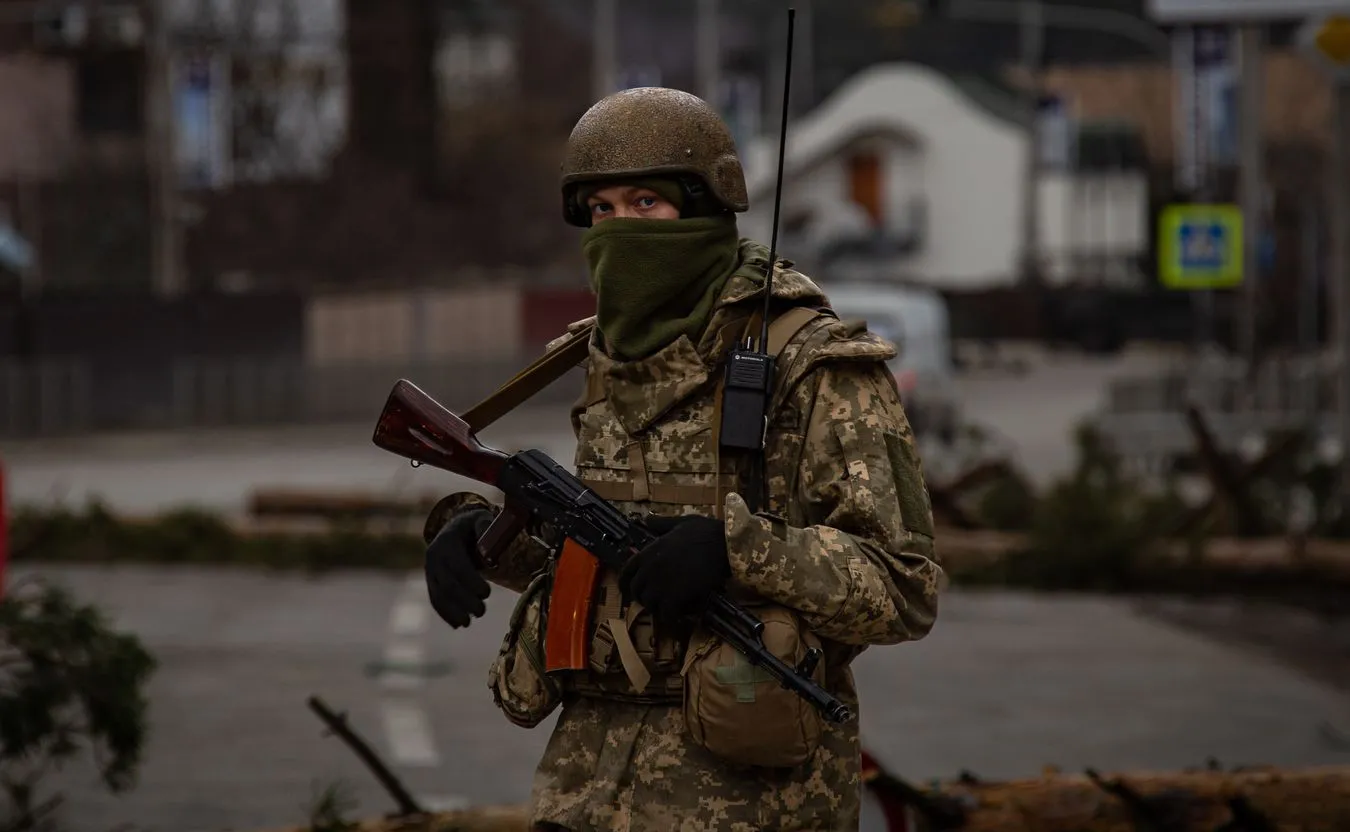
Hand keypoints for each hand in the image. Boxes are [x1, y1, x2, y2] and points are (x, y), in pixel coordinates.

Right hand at [425, 508, 492, 627]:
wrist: (454, 530)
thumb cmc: (473, 527)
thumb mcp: (480, 519)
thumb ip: (486, 528)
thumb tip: (489, 550)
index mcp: (447, 542)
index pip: (458, 566)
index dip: (472, 582)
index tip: (487, 593)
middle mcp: (434, 557)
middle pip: (447, 585)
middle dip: (465, 601)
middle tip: (481, 611)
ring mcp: (430, 571)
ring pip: (438, 595)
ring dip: (454, 612)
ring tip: (469, 622)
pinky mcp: (431, 582)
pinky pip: (435, 600)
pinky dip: (446, 614)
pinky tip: (458, 624)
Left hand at [619, 514, 730, 625]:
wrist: (724, 545)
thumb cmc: (705, 532)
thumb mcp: (680, 522)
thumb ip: (661, 523)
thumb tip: (647, 519)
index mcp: (650, 551)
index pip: (627, 571)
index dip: (624, 583)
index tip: (628, 591)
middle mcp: (651, 568)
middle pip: (636, 591)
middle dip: (643, 598)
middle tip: (655, 601)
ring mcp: (661, 583)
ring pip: (649, 604)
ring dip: (657, 609)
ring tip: (668, 610)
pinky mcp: (675, 596)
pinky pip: (666, 613)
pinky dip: (671, 618)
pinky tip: (679, 618)